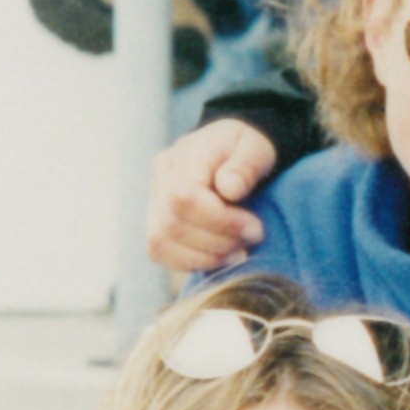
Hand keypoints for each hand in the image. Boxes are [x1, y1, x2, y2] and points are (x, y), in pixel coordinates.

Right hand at [148, 117, 277, 273]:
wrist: (232, 150)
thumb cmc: (246, 149)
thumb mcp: (256, 148)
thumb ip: (245, 165)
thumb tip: (230, 189)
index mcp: (184, 158)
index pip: (184, 198)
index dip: (220, 221)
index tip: (256, 229)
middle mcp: (160, 180)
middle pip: (172, 225)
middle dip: (218, 241)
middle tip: (252, 238)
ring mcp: (154, 202)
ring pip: (160, 243)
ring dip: (205, 256)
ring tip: (238, 251)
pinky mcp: (157, 222)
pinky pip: (160, 252)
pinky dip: (191, 262)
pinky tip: (220, 257)